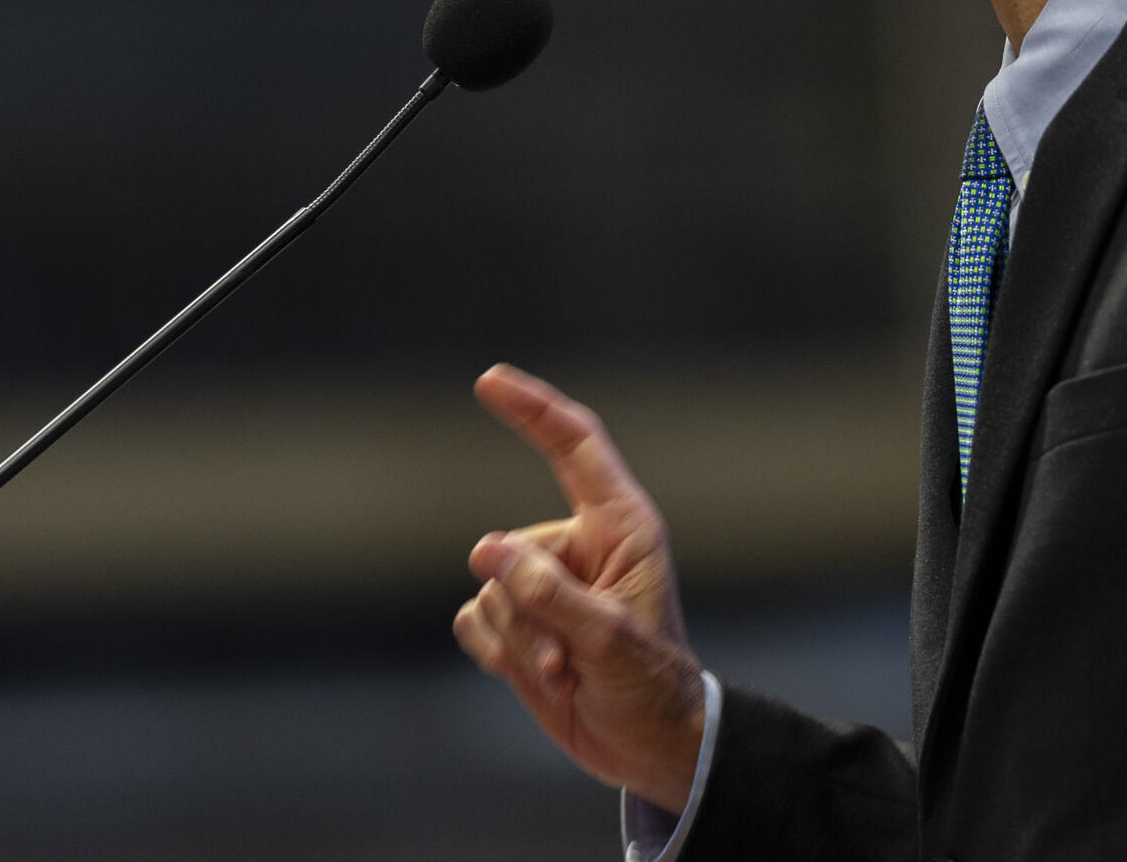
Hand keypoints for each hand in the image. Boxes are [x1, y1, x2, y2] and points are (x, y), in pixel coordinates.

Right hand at [453, 364, 707, 812]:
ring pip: (489, 589)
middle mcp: (580, 545)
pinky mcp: (520, 622)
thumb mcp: (607, 639)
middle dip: (527, 609)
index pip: (574, 446)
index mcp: (621, 526)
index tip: (489, 381)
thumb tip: (485, 550)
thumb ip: (547, 593)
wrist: (648, 746)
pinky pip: (475, 619)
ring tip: (567, 671)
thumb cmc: (651, 684)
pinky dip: (498, 653)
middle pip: (512, 547)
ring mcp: (546, 583)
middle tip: (570, 657)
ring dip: (519, 640)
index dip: (533, 409)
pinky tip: (540, 677)